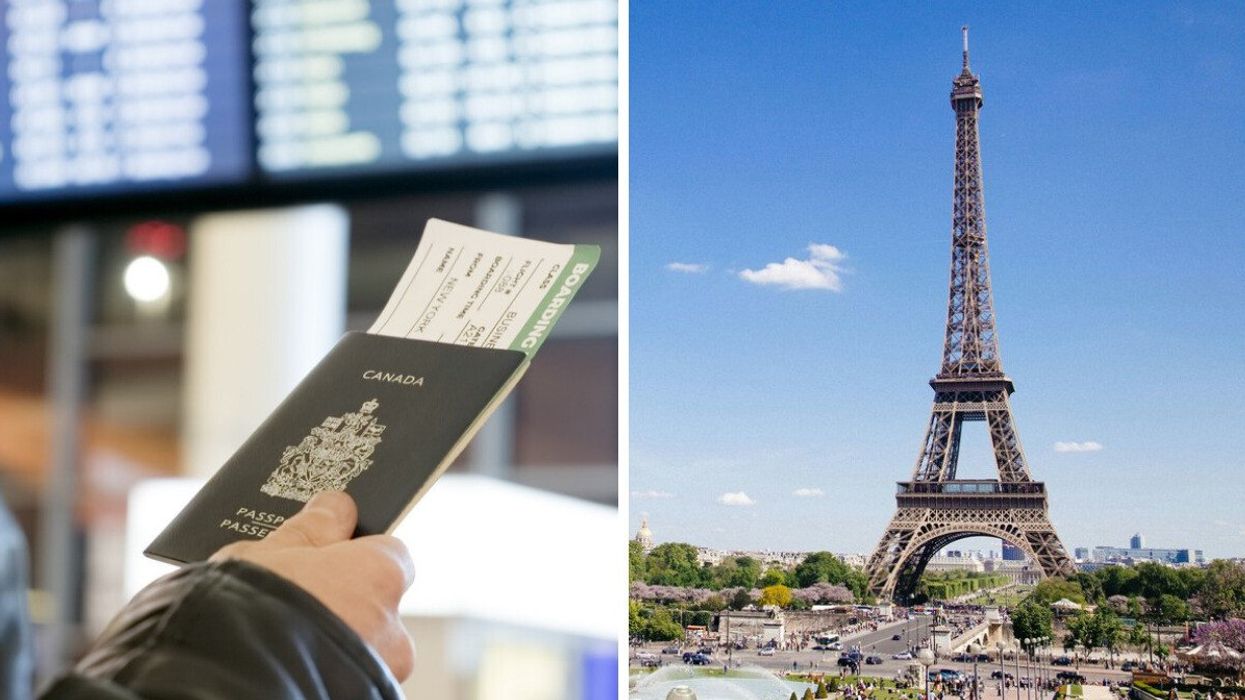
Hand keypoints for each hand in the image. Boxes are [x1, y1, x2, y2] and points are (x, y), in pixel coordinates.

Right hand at [210, 491, 415, 680]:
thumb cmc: (247, 609)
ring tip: (285, 641)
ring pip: (363, 647)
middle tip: (296, 606)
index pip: (390, 555)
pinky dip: (328, 671)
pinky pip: (350, 678)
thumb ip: (311, 530)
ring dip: (336, 642)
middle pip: (377, 606)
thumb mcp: (269, 554)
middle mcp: (394, 626)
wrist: (224, 684)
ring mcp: (381, 671)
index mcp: (382, 574)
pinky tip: (290, 664)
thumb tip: (336, 507)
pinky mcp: (363, 698)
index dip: (356, 558)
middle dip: (344, 605)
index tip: (325, 562)